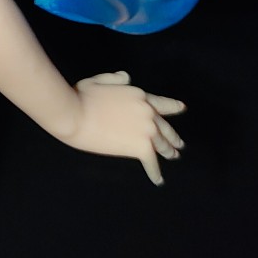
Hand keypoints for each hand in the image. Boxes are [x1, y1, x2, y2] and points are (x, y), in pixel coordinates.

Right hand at [62, 70, 185, 185]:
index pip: (162, 103)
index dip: (174, 106)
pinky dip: (155, 173)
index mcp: (139, 95)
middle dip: (173, 136)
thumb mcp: (98, 80)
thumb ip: (114, 79)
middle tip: (179, 144)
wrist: (75, 114)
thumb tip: (126, 77)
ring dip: (168, 152)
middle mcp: (148, 112)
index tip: (182, 108)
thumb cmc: (81, 96)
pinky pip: (152, 163)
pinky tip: (158, 180)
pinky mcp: (141, 147)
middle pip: (166, 127)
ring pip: (163, 144)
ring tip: (172, 157)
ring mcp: (147, 130)